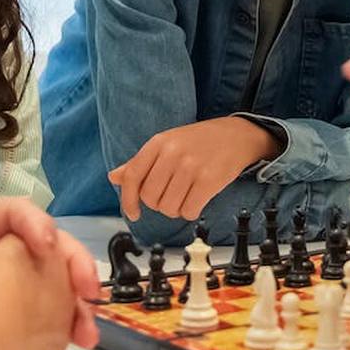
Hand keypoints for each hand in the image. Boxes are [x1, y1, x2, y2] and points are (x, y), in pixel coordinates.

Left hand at [0, 188, 92, 349]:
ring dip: (76, 317)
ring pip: (55, 299)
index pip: (18, 217)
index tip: (45, 246)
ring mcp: (8, 297)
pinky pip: (40, 345)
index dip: (37, 226)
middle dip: (74, 273)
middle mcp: (0, 258)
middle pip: (50, 256)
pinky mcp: (7, 334)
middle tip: (87, 296)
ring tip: (85, 340)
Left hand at [109, 117, 278, 221]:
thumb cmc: (199, 141)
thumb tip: (113, 177)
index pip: (132, 177)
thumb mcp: (166, 144)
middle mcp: (172, 153)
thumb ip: (140, 162)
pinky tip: (198, 199)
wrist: (236, 135)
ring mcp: (191, 166)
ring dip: (177, 209)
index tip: (134, 213)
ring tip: (187, 194)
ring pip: (169, 208)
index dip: (128, 200)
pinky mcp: (208, 180)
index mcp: (158, 142)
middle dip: (159, 204)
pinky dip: (192, 211)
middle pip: (150, 198)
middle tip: (173, 194)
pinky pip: (189, 211)